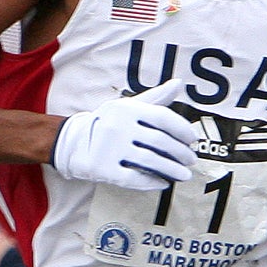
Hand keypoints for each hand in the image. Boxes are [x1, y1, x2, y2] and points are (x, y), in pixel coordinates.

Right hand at [50, 78, 199, 189]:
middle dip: (181, 153)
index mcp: (128, 109)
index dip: (182, 130)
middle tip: (191, 160)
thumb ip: (156, 97)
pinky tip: (163, 183)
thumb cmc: (109, 123)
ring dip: (173, 170)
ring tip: (185, 175)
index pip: (163, 117)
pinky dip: (152, 182)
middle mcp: (119, 127)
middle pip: (161, 142)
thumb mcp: (128, 106)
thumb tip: (179, 83)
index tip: (193, 140)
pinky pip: (135, 179)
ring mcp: (111, 149)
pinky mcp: (105, 169)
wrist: (73, 142)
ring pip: (152, 162)